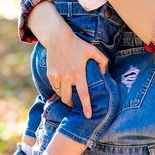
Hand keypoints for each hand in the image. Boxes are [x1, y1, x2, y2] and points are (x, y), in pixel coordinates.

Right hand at [27, 2, 108, 117]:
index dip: (86, 106)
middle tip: (75, 104)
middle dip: (72, 104)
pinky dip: (58, 89)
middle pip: (68, 99)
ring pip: (60, 94)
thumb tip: (104, 72)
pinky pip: (54, 87)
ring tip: (69, 93)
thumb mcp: (93, 50)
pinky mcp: (50, 74)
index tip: (88, 116)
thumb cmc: (77, 44)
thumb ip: (102, 61)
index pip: (83, 94)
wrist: (58, 38)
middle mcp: (66, 77)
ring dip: (65, 96)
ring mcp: (57, 76)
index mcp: (78, 73)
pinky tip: (63, 85)